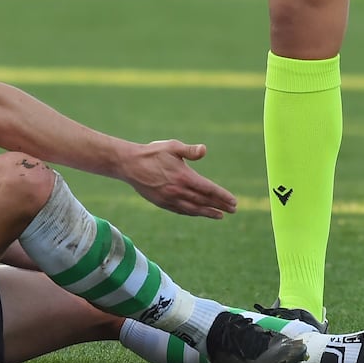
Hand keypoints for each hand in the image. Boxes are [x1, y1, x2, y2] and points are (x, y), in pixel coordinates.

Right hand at [122, 140, 236, 218]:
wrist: (129, 164)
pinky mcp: (161, 203)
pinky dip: (192, 213)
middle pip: (204, 201)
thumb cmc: (153, 153)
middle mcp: (178, 190)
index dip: (222, 196)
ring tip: (220, 215)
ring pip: (193, 209)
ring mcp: (169, 199)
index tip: (234, 201)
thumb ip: (189, 150)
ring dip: (208, 212)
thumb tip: (204, 150)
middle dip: (219, 205)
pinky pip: (181, 211)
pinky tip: (198, 213)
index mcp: (184, 176)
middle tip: (233, 210)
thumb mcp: (172, 146)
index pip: (208, 189)